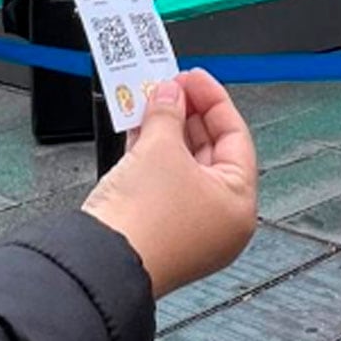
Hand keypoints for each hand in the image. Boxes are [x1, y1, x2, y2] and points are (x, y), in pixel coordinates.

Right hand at [81, 69, 257, 297]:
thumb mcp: (161, 149)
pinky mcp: (159, 229)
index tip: (193, 77)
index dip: (213, 100)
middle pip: (210, 150)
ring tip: (151, 101)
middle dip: (186, 114)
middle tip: (169, 87)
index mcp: (238, 205)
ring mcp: (189, 227)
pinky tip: (139, 130)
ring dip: (166, 130)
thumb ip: (168, 112)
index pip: (235, 136)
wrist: (102, 263)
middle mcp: (219, 221)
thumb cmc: (145, 223)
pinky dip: (152, 154)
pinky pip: (163, 181)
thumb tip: (170, 94)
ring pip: (183, 165)